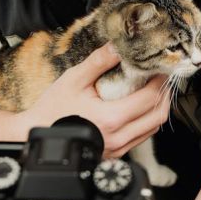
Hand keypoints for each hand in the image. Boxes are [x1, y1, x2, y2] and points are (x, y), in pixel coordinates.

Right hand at [22, 44, 171, 157]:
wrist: (36, 135)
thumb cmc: (52, 110)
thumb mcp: (74, 79)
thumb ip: (98, 62)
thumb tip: (118, 46)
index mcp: (111, 119)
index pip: (150, 98)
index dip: (160, 81)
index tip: (161, 68)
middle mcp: (118, 137)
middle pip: (158, 116)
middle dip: (164, 95)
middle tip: (160, 78)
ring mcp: (118, 149)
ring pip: (152, 129)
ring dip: (156, 109)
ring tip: (151, 91)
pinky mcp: (115, 154)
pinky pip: (141, 138)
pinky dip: (146, 122)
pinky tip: (138, 108)